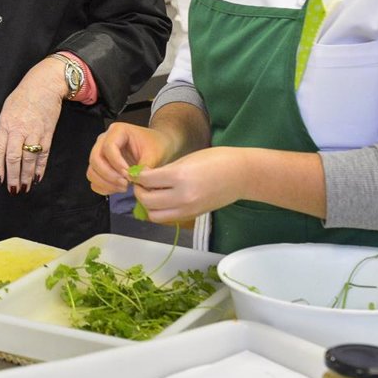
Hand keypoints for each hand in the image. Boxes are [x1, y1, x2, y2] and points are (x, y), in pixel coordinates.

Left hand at [0, 58, 65, 192]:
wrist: (44, 85)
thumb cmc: (22, 97)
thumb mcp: (6, 110)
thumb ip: (3, 130)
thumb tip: (2, 150)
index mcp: (5, 124)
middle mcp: (18, 130)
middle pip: (14, 158)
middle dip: (13, 176)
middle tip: (12, 190)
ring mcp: (34, 133)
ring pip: (28, 160)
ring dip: (26, 176)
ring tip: (24, 188)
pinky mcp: (48, 134)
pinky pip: (43, 155)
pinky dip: (40, 168)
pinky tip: (36, 178)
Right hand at [86, 120, 169, 195]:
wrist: (157, 147)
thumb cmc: (156, 145)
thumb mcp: (155, 153)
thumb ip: (146, 165)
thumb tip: (137, 178)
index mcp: (118, 131)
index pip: (108, 147)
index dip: (116, 163)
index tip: (129, 175)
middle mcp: (104, 140)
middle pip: (95, 159)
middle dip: (109, 175)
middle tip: (125, 184)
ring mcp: (100, 153)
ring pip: (92, 170)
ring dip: (105, 183)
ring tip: (124, 187)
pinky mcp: (100, 166)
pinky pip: (94, 179)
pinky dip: (102, 187)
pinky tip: (117, 189)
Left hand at [127, 146, 248, 222]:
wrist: (241, 175)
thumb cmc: (216, 160)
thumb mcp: (186, 159)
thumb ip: (165, 170)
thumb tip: (145, 177)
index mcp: (179, 176)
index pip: (146, 180)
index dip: (136, 176)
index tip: (135, 172)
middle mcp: (182, 196)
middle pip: (147, 201)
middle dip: (139, 191)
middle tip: (141, 183)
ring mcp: (188, 209)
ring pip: (155, 215)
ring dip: (148, 205)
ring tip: (152, 193)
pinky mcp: (193, 216)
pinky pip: (168, 218)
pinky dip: (161, 210)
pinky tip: (164, 199)